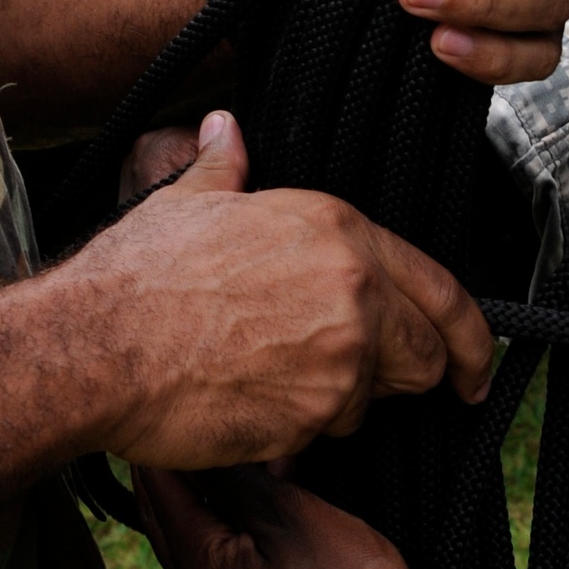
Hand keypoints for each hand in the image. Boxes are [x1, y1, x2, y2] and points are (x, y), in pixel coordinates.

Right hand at [70, 111, 491, 467]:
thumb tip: (224, 132)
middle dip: (409, 375)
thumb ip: (226, 167)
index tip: (473, 362)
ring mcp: (340, 358)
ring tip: (272, 379)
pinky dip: (297, 433)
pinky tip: (250, 407)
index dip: (469, 335)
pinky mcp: (312, 416)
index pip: (441, 289)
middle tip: (367, 381)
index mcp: (338, 231)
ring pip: (372, 401)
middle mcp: (354, 291)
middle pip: (428, 355)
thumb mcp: (189, 203)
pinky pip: (325, 436)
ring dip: (337, 402)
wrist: (95, 346)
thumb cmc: (136, 279)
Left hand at [135, 462, 568, 568]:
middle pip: (170, 525)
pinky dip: (230, 541)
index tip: (159, 410)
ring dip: (205, 509)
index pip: (158, 493)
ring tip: (220, 468)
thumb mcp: (294, 517)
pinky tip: (255, 525)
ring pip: (200, 552)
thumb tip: (208, 450)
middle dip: (173, 477)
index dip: (158, 448)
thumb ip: (242, 482)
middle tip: (178, 433)